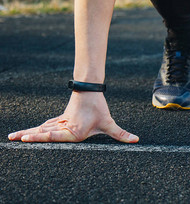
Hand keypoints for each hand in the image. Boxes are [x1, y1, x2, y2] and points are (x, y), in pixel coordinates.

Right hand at [8, 92, 138, 142]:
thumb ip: (121, 134)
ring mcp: (60, 123)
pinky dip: (36, 129)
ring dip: (29, 132)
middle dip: (28, 136)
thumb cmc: (99, 108)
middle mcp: (64, 128)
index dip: (40, 137)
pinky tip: (29, 133)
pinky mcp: (60, 119)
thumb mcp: (109, 123)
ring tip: (14, 137)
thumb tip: (136, 140)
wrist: (91, 90)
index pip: (54, 135)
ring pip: (42, 128)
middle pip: (44, 132)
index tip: (26, 137)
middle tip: (13, 138)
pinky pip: (46, 125)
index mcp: (73, 131)